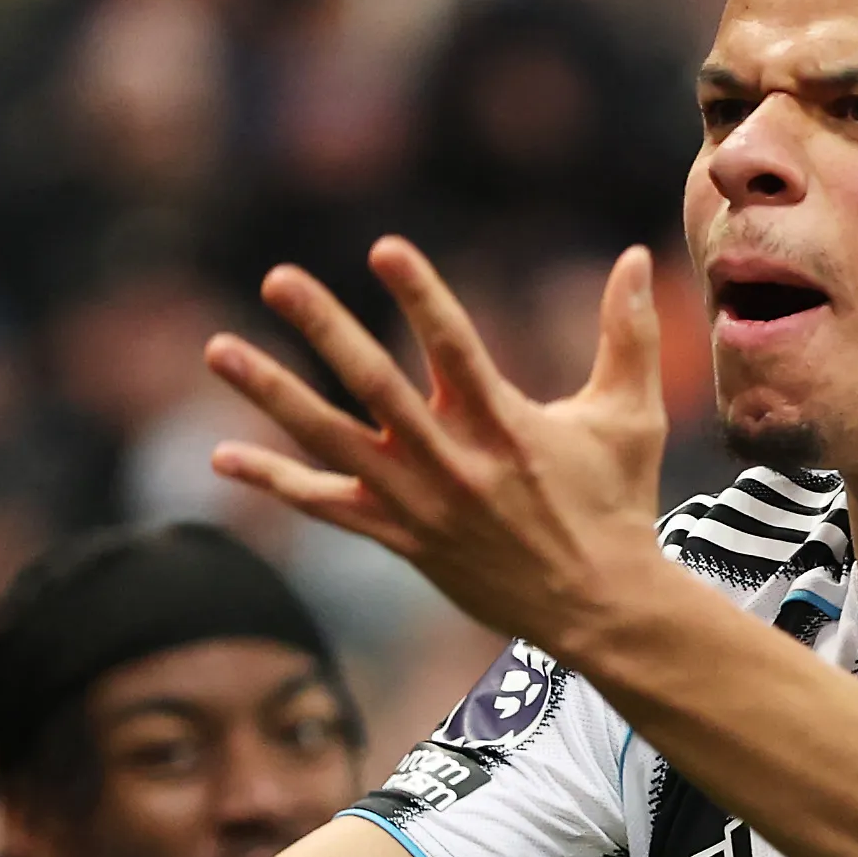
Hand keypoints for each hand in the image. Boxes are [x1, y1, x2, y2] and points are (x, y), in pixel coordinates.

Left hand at [205, 242, 676, 658]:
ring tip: (218, 348)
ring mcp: (419, 503)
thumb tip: (639, 255)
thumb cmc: (615, 505)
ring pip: (331, 441)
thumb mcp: (629, 416)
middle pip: (375, 384)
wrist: (599, 608)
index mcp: (504, 423)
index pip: (453, 344)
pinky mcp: (402, 539)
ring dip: (272, 393)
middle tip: (277, 279)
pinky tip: (221, 456)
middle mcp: (452, 460)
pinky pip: (326, 508)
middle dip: (324, 328)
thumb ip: (629, 333)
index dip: (418, 294)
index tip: (383, 248)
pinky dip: (275, 482)